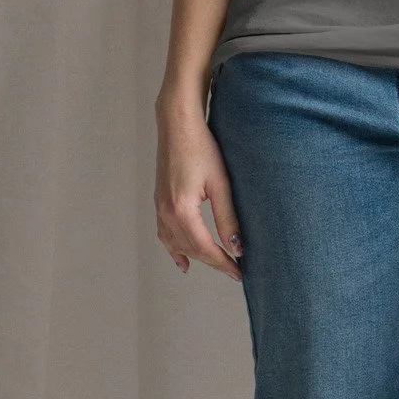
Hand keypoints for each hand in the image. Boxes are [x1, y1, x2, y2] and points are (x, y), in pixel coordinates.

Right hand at [155, 105, 243, 280]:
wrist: (177, 125)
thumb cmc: (201, 148)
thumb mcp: (220, 184)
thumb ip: (227, 218)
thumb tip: (236, 247)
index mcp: (182, 210)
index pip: (206, 248)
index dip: (224, 263)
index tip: (239, 273)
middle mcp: (167, 213)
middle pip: (191, 249)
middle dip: (213, 261)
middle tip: (234, 270)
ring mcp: (160, 207)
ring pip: (176, 244)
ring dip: (195, 257)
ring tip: (215, 266)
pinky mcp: (159, 201)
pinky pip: (164, 234)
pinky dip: (173, 249)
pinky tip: (182, 260)